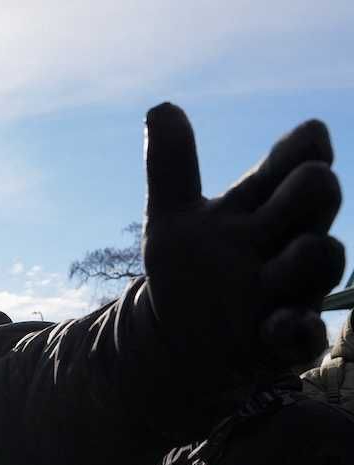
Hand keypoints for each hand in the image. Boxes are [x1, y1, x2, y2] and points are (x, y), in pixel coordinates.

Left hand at [142, 103, 342, 380]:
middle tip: (268, 215)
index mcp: (263, 204)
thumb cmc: (189, 270)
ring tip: (265, 273)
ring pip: (324, 255)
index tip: (290, 154)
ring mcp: (293, 288)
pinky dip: (293, 328)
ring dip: (302, 257)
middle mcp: (287, 239)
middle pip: (320, 192)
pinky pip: (308, 334)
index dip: (302, 145)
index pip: (302, 155)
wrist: (180, 338)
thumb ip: (170, 168)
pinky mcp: (288, 339)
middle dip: (308, 190)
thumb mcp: (171, 218)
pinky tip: (273, 325)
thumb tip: (160, 106)